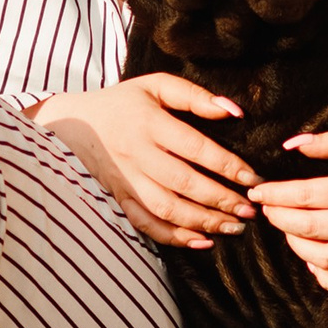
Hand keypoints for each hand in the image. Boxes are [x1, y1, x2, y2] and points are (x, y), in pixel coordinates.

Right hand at [30, 75, 260, 249]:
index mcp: (149, 123)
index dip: (226, 165)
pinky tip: (200, 242)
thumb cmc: (124, 102)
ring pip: (167, 208)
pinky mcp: (120, 198)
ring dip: (203, 221)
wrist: (74, 124)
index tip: (252, 178)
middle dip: (220, 199)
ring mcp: (127, 180)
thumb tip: (233, 111)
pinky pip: (146, 224)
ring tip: (233, 227)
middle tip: (250, 210)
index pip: (194, 147)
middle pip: (183, 182)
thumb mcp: (156, 86)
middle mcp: (137, 154)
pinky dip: (173, 236)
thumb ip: (194, 96)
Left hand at [246, 125, 327, 295]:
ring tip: (290, 232)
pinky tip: (315, 263)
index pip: (306, 195)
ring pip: (326, 260)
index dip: (275, 195)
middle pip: (309, 228)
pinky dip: (327, 279)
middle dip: (279, 219)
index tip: (258, 191)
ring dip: (298, 247)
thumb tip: (294, 145)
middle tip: (267, 211)